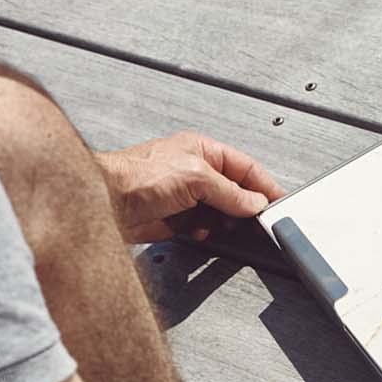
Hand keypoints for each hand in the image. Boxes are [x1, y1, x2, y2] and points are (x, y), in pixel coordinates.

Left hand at [96, 132, 286, 243]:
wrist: (102, 203)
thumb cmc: (136, 176)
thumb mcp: (196, 177)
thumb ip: (231, 191)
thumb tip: (255, 203)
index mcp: (202, 150)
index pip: (245, 167)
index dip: (264, 185)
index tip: (279, 203)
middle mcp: (194, 171)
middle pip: (235, 191)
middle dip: (244, 206)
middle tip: (256, 220)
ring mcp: (184, 195)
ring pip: (220, 211)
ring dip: (224, 221)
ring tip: (225, 225)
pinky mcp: (173, 217)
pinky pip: (201, 226)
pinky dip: (205, 231)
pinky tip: (200, 231)